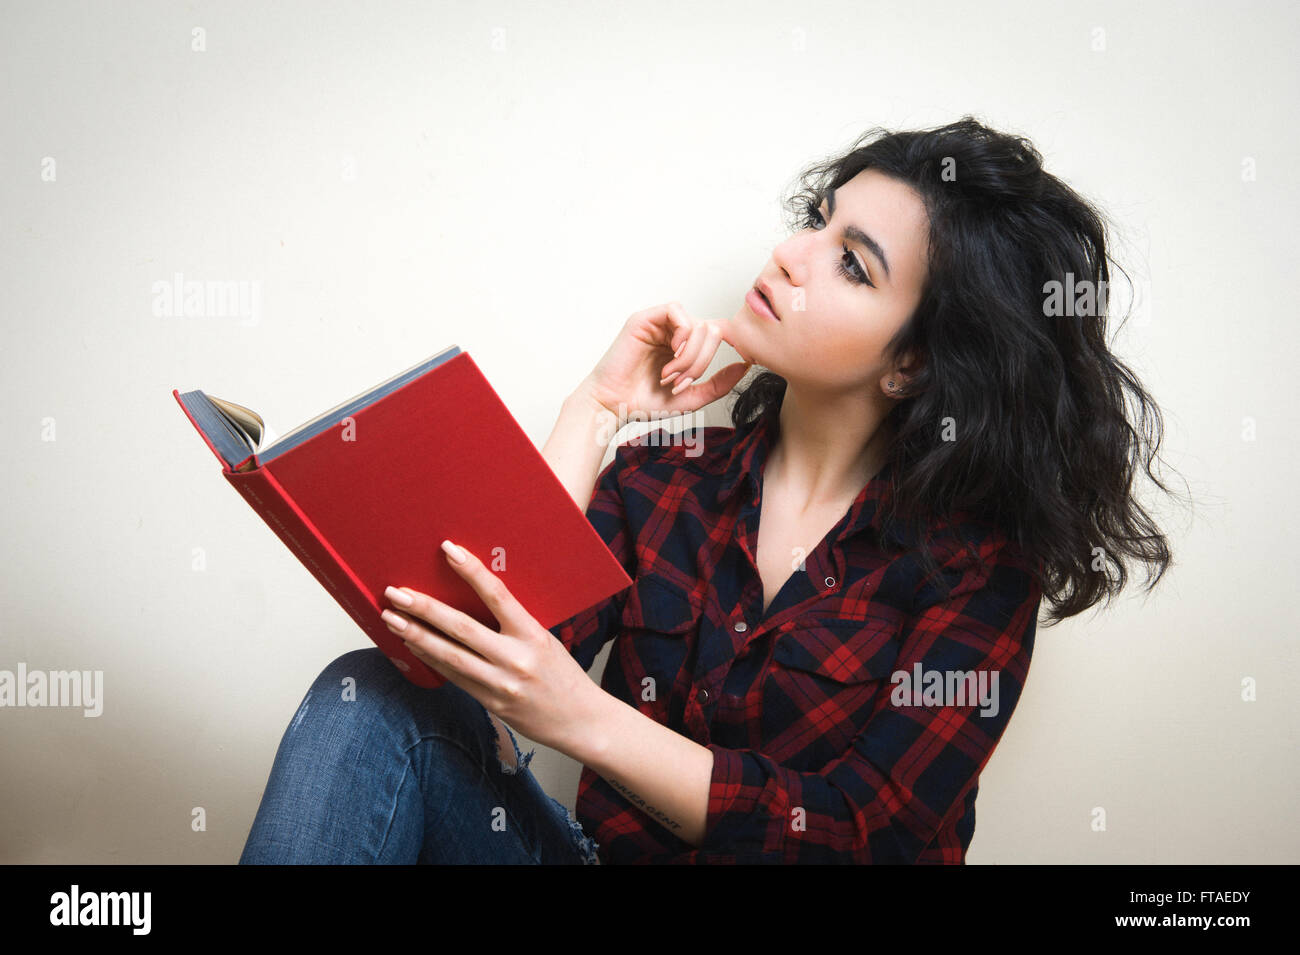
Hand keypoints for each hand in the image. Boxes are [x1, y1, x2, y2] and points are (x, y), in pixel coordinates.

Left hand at [381, 539, 598, 757]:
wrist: (581, 721)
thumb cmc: (562, 676)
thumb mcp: (545, 641)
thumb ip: (514, 624)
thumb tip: (475, 600)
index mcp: (533, 634)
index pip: (497, 595)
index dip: (471, 570)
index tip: (449, 550)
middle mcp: (515, 658)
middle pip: (461, 627)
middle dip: (424, 608)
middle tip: (396, 592)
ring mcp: (501, 683)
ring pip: (450, 655)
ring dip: (417, 634)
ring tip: (392, 618)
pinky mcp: (490, 703)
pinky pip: (454, 677)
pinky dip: (431, 659)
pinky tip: (413, 644)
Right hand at [579, 302, 752, 429]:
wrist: (613, 407)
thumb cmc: (645, 403)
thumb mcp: (691, 397)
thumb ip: (718, 384)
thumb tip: (746, 366)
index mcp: (683, 347)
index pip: (715, 336)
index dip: (719, 352)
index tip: (702, 376)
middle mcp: (673, 333)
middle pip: (710, 330)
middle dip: (701, 360)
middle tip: (681, 381)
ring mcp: (659, 324)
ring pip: (696, 323)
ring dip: (690, 354)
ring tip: (671, 374)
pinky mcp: (644, 319)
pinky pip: (676, 310)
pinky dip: (681, 333)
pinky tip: (671, 354)